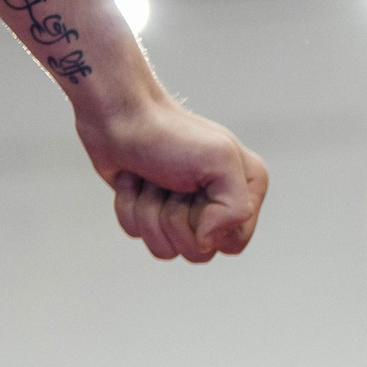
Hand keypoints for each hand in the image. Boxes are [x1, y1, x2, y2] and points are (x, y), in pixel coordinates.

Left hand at [76, 94, 269, 261]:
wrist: (120, 114)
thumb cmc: (170, 134)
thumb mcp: (220, 162)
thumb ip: (236, 208)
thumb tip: (207, 243)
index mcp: (245, 193)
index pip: (233, 244)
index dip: (209, 227)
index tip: (197, 192)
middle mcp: (218, 206)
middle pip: (197, 253)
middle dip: (173, 218)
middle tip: (170, 183)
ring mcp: (182, 211)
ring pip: (165, 248)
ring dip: (148, 211)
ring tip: (149, 179)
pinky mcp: (151, 211)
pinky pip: (139, 234)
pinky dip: (128, 206)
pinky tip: (133, 181)